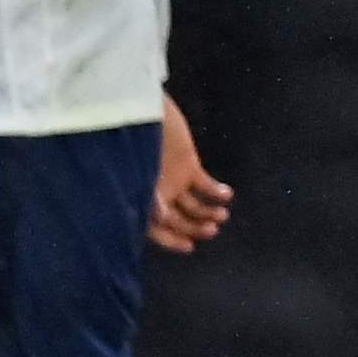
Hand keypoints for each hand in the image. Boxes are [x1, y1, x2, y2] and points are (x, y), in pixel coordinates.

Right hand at [149, 98, 235, 252]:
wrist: (141, 109)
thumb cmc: (131, 140)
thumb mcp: (136, 169)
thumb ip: (147, 193)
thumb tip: (159, 217)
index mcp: (139, 198)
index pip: (154, 229)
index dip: (171, 240)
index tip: (190, 247)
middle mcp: (157, 194)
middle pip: (179, 221)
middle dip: (195, 228)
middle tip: (212, 230)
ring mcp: (174, 180)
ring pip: (194, 207)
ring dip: (209, 214)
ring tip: (221, 216)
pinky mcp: (188, 165)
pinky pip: (205, 185)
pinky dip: (217, 192)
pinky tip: (227, 195)